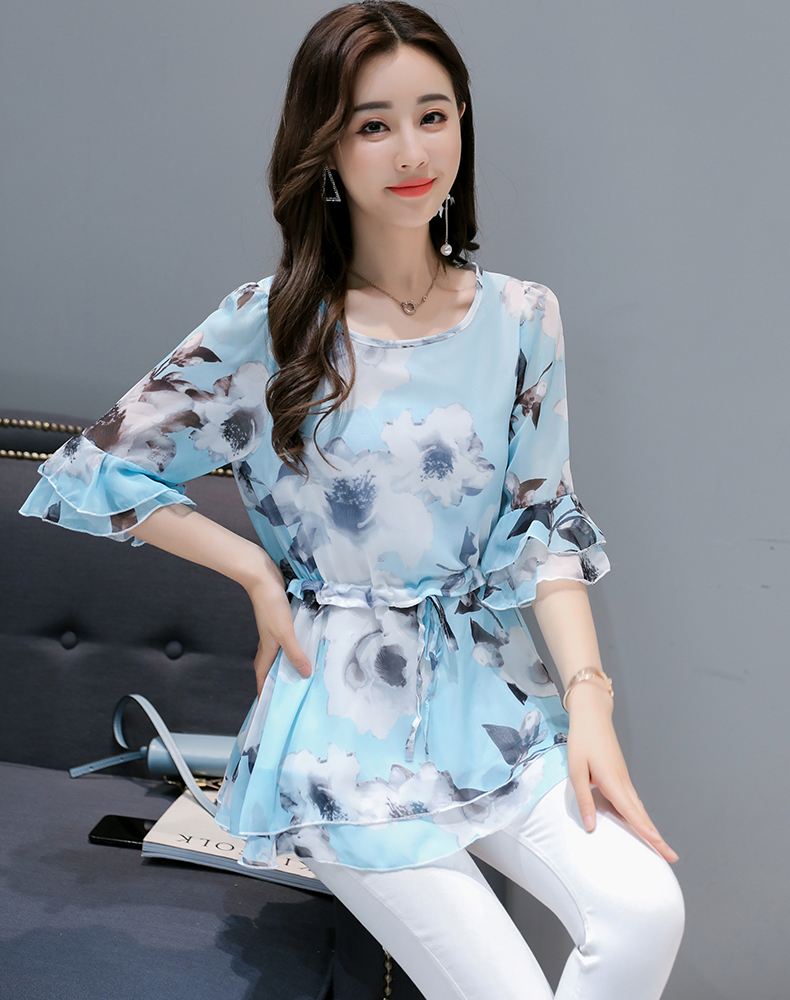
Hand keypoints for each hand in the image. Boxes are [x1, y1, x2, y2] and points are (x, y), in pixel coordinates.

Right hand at [246, 561, 310, 695]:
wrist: (263, 580)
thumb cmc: (270, 607)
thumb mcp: (285, 634)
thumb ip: (295, 654)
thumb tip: (305, 674)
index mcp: (266, 651)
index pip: (263, 678)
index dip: (265, 693)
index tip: (270, 707)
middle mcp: (268, 644)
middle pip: (272, 668)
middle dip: (280, 682)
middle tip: (293, 694)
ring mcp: (274, 632)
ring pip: (281, 654)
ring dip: (290, 664)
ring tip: (305, 673)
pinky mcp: (281, 621)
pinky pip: (289, 640)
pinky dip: (296, 647)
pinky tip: (308, 646)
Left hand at [565, 681, 678, 863]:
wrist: (592, 716)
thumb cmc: (582, 742)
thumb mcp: (576, 770)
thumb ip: (584, 799)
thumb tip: (591, 826)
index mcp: (613, 782)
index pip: (632, 813)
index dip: (646, 832)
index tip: (661, 847)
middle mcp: (623, 783)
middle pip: (642, 815)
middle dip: (656, 837)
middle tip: (671, 857)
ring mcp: (624, 779)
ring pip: (639, 808)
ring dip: (650, 827)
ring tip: (659, 846)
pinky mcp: (621, 776)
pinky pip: (633, 801)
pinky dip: (640, 816)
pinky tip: (640, 824)